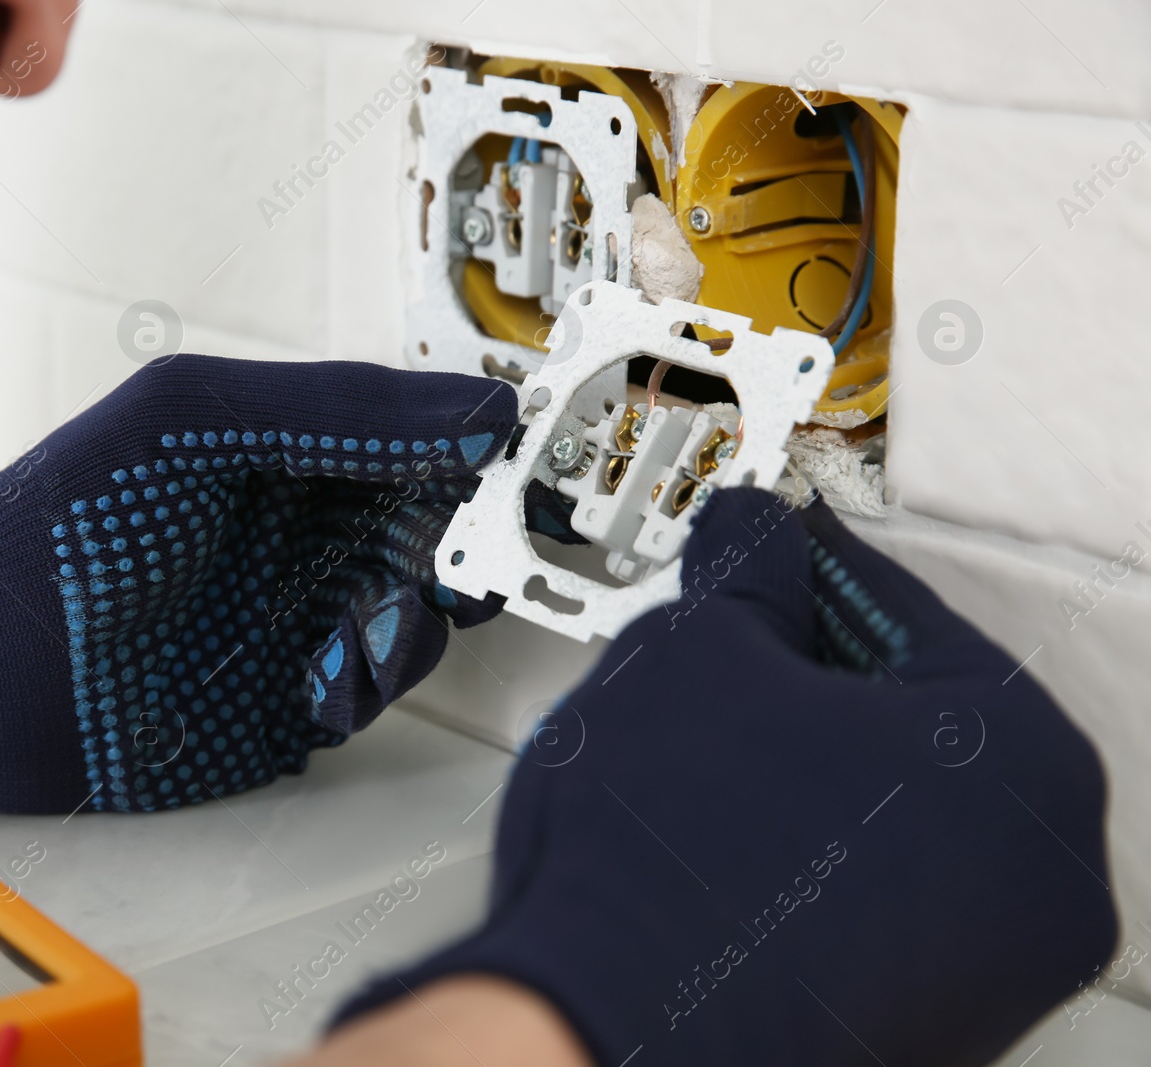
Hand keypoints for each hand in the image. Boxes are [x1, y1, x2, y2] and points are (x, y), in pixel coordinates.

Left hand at [0, 355, 515, 817]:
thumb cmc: (63, 524)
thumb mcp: (195, 422)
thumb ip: (337, 408)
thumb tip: (472, 409)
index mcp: (288, 448)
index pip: (418, 439)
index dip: (473, 454)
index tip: (512, 469)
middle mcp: (302, 529)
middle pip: (436, 530)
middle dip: (458, 549)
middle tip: (456, 562)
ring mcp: (298, 616)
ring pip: (419, 616)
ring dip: (411, 626)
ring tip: (361, 632)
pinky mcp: (288, 702)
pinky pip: (375, 691)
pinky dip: (368, 686)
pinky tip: (319, 683)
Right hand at [335, 488, 1116, 1065]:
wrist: (603, 1030)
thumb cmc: (670, 867)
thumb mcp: (698, 649)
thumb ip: (746, 575)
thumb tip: (752, 543)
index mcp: (1027, 767)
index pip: (910, 616)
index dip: (811, 568)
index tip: (772, 551)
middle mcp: (1039, 884)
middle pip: (912, 722)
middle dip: (810, 673)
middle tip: (733, 638)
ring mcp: (984, 973)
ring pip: (887, 815)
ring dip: (801, 763)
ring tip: (705, 738)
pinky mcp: (912, 1028)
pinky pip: (866, 897)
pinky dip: (800, 849)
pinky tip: (718, 828)